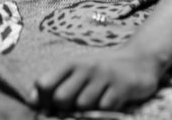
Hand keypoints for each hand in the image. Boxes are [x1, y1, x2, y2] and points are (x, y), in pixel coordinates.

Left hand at [32, 48, 160, 111]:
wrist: (140, 59)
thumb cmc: (102, 70)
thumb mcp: (78, 70)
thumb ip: (56, 82)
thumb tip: (31, 100)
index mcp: (72, 63)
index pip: (44, 83)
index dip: (43, 100)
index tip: (51, 106)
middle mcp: (86, 67)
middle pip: (61, 98)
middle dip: (65, 108)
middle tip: (77, 106)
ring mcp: (104, 76)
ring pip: (83, 105)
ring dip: (88, 110)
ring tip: (97, 101)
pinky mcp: (122, 86)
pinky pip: (105, 108)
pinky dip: (106, 110)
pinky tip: (111, 101)